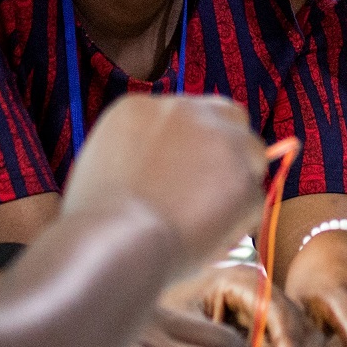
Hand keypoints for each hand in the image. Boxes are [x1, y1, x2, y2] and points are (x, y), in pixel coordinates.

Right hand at [62, 95, 264, 270]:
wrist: (117, 240)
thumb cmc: (94, 221)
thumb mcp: (102, 166)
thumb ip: (137, 155)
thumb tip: (157, 172)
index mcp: (144, 107)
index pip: (186, 115)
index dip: (192, 144)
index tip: (188, 170)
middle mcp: (187, 112)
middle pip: (228, 117)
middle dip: (229, 147)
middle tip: (216, 186)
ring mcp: (222, 141)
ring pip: (250, 156)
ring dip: (238, 184)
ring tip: (208, 222)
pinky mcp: (245, 176)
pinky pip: (252, 200)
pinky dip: (238, 221)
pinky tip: (209, 240)